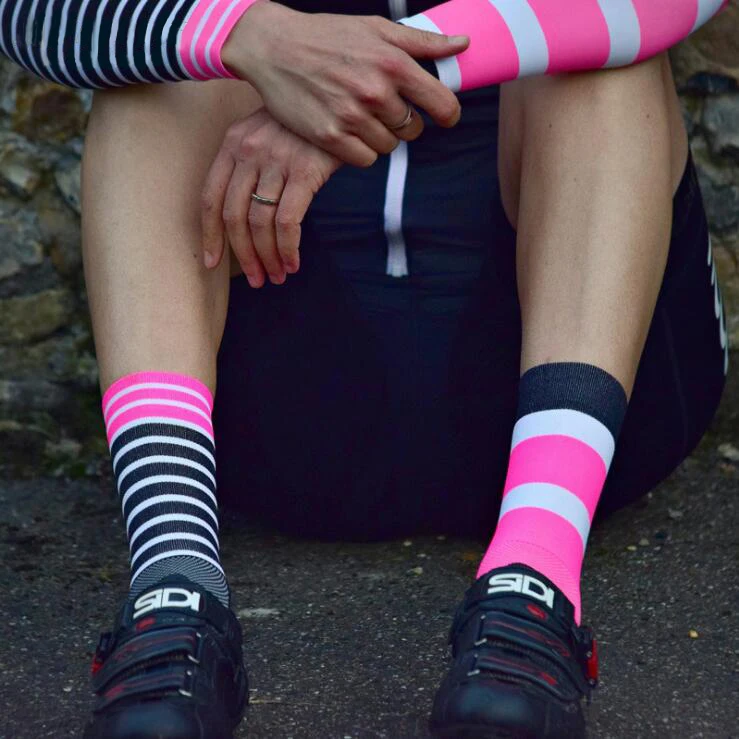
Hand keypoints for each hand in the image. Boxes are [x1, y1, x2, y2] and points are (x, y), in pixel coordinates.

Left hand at [201, 108, 340, 286]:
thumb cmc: (306, 125)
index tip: (212, 263)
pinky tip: (293, 262)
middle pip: (234, 217)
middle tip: (257, 279)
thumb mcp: (269, 134)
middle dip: (243, 256)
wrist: (343, 99)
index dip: (210, 235)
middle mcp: (249, 150)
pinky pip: (287, 222)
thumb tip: (248, 219)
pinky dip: (287, 249)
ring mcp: (275, 160)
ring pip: (259, 223)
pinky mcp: (304, 171)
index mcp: (233, 143)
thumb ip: (252, 167)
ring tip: (278, 276)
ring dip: (267, 258)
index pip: (210, 197)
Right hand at [222, 1, 468, 166]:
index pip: (442, 104)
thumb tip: (463, 44)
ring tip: (361, 115)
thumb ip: (423, 42)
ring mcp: (351, 116)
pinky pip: (365, 159)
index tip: (444, 116)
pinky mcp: (330, 137)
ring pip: (389, 146)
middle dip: (404, 121)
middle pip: (412, 129)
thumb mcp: (377, 29)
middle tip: (383, 108)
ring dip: (381, 136)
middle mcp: (374, 91)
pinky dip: (361, 150)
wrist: (274, 47)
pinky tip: (348, 131)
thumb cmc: (328, 35)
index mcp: (392, 63)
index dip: (448, 114)